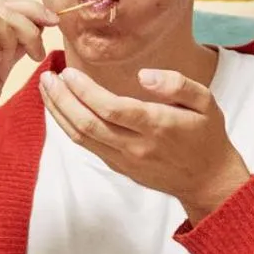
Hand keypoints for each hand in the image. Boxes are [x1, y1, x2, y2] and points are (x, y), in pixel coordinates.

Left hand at [39, 66, 250, 222]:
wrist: (208, 180)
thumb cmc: (207, 136)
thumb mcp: (206, 102)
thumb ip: (178, 84)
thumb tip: (144, 75)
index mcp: (159, 126)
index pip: (113, 109)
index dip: (86, 91)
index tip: (69, 72)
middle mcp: (137, 146)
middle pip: (89, 124)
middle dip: (63, 99)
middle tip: (47, 77)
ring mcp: (125, 160)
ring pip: (82, 137)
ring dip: (59, 113)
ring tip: (46, 89)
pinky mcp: (119, 167)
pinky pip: (87, 146)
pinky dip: (68, 127)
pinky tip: (60, 108)